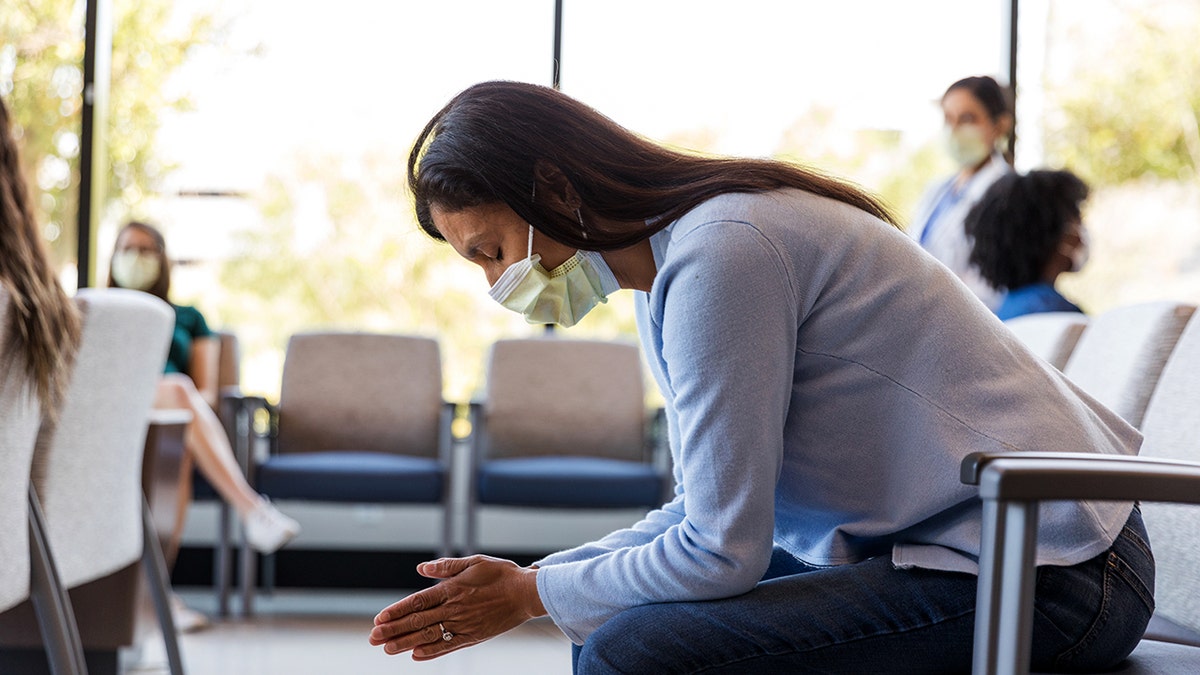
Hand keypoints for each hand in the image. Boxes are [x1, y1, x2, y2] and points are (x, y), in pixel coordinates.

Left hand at [368, 555, 545, 660]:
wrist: (527, 593)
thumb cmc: (501, 574)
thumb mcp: (474, 562)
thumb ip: (446, 567)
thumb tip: (420, 569)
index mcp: (451, 589)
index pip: (417, 602)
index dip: (396, 611)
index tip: (378, 619)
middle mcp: (454, 608)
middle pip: (418, 621)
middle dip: (393, 630)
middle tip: (373, 638)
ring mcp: (463, 624)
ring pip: (429, 635)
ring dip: (406, 642)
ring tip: (387, 648)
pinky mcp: (473, 636)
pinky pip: (448, 646)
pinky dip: (431, 652)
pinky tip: (416, 656)